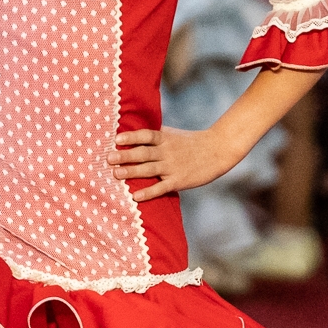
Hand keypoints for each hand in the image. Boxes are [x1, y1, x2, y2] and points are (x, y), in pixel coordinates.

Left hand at [110, 122, 250, 200]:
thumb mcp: (173, 134)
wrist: (218, 150)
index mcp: (165, 138)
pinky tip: (136, 196)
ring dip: (131, 172)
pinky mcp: (178, 181)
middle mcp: (167, 151)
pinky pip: (161, 187)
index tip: (117, 138)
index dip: (132, 136)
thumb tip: (132, 131)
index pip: (146, 135)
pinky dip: (148, 192)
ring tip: (116, 174)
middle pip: (143, 153)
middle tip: (109, 158)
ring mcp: (172, 167)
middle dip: (125, 155)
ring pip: (149, 170)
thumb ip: (155, 135)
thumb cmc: (191, 142)